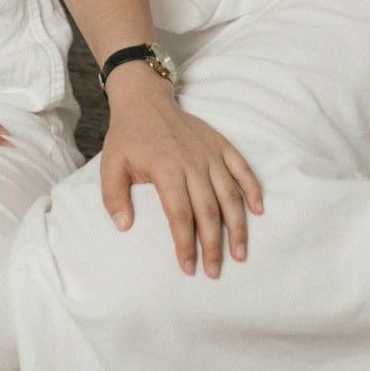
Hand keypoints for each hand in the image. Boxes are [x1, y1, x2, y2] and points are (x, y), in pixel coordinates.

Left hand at [98, 64, 263, 275]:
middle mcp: (193, 161)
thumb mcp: (110, 165)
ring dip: (237, 225)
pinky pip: (242, 167)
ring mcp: (210, 152)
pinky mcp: (220, 144)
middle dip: (213, 245)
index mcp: (166, 167)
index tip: (188, 268)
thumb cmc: (128, 137)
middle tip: (214, 271)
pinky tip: (259, 210)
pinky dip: (253, 187)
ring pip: (230, 193)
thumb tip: (124, 227)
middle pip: (208, 210)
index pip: (180, 214)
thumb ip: (113, 197)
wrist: (145, 99)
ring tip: (240, 253)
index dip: (186, 244)